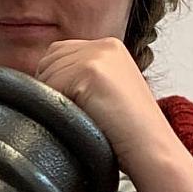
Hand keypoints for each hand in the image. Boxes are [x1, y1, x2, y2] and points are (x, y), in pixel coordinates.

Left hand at [32, 37, 182, 180]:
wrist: (149, 146)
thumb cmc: (127, 131)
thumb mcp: (107, 90)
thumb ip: (81, 76)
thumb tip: (43, 78)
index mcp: (109, 46)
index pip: (57, 52)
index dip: (55, 80)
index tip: (72, 103)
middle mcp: (104, 45)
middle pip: (48, 61)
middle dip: (52, 88)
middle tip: (78, 112)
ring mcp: (98, 55)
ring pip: (46, 75)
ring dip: (55, 100)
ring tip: (84, 115)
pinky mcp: (90, 70)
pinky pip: (49, 88)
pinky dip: (59, 108)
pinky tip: (84, 117)